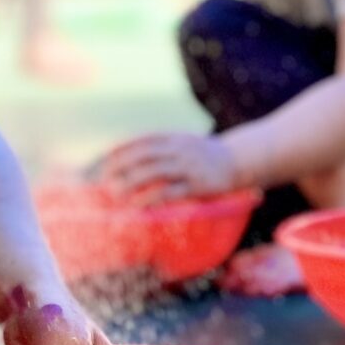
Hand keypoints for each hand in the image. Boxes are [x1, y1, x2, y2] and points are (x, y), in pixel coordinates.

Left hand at [96, 131, 240, 204]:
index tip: (105, 160)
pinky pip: (169, 191)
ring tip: (116, 193)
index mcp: (174, 138)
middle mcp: (179, 149)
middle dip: (122, 166)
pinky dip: (151, 198)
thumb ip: (164, 146)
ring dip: (132, 182)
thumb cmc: (207, 155)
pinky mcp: (196, 184)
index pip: (141, 140)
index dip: (122, 149)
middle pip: (144, 155)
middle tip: (105, 178)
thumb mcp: (185, 143)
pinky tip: (138, 205)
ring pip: (153, 172)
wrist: (239, 159)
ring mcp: (188, 166)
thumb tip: (136, 156)